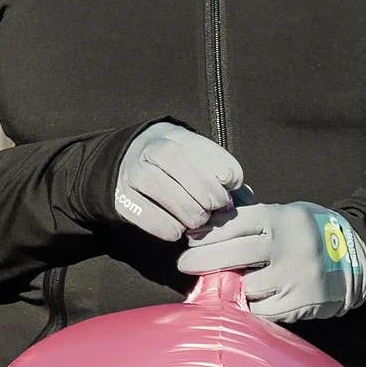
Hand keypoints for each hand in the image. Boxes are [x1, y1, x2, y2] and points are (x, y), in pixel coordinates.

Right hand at [114, 120, 247, 243]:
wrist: (120, 162)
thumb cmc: (169, 162)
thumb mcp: (192, 154)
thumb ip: (219, 171)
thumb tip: (244, 197)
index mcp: (177, 136)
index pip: (217, 161)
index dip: (229, 179)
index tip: (228, 187)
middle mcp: (154, 150)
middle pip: (199, 183)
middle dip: (212, 201)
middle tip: (213, 208)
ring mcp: (136, 174)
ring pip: (179, 203)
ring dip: (194, 218)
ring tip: (196, 219)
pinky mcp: (123, 199)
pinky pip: (158, 223)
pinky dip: (173, 230)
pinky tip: (176, 226)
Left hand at [178, 197, 365, 321]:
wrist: (358, 259)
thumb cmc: (311, 233)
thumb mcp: (288, 214)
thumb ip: (255, 219)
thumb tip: (209, 225)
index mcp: (281, 218)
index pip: (234, 223)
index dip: (207, 232)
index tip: (189, 238)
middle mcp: (286, 246)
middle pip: (233, 253)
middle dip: (202, 259)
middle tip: (185, 263)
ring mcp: (293, 277)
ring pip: (246, 286)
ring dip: (230, 287)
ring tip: (222, 284)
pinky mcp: (299, 303)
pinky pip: (262, 310)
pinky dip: (251, 307)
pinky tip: (246, 301)